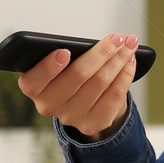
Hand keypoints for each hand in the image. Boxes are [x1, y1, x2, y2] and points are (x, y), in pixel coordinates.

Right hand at [19, 33, 137, 141]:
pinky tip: (130, 62)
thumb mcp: (62, 63)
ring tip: (129, 45)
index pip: (33, 81)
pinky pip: (113, 97)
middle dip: (101, 52)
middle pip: (78, 75)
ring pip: (100, 83)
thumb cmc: (70, 74)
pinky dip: (125, 76)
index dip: (48, 67)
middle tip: (117, 38)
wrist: (84, 103)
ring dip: (118, 60)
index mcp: (34, 88)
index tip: (65, 51)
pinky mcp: (91, 124)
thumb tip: (104, 42)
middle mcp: (48, 105)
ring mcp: (70, 117)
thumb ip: (70, 54)